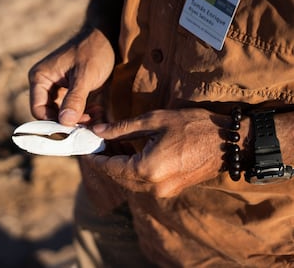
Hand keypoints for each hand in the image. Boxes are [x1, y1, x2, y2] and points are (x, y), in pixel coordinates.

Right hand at [28, 28, 114, 125]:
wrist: (108, 37)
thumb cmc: (94, 50)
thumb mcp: (85, 75)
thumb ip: (75, 98)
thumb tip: (65, 122)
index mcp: (40, 78)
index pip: (39, 110)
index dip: (54, 122)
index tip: (74, 129)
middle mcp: (44, 85)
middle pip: (50, 115)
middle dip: (69, 122)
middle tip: (88, 124)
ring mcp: (57, 89)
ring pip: (63, 115)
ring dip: (78, 120)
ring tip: (96, 115)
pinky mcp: (69, 92)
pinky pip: (72, 111)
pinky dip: (84, 115)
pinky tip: (97, 111)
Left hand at [82, 109, 241, 197]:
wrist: (228, 142)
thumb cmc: (193, 126)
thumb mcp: (154, 121)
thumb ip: (122, 129)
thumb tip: (97, 132)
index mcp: (146, 169)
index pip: (109, 167)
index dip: (94, 158)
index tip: (84, 149)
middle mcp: (152, 186)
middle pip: (117, 177)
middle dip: (104, 162)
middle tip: (95, 144)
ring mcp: (163, 191)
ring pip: (128, 181)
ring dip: (117, 166)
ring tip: (110, 146)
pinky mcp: (170, 189)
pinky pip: (142, 183)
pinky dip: (131, 170)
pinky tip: (128, 153)